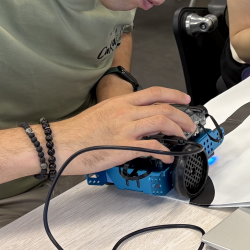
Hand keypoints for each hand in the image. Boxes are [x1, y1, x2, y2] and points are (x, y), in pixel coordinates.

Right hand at [50, 87, 194, 174]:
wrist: (60, 143)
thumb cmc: (77, 132)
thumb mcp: (102, 113)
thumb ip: (121, 114)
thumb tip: (136, 121)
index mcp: (120, 102)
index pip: (154, 92)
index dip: (174, 94)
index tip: (185, 99)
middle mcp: (125, 112)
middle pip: (163, 108)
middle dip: (182, 116)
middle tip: (189, 125)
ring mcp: (125, 129)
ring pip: (161, 122)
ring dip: (177, 130)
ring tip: (182, 138)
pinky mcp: (123, 147)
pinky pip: (151, 147)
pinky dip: (164, 152)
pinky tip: (167, 157)